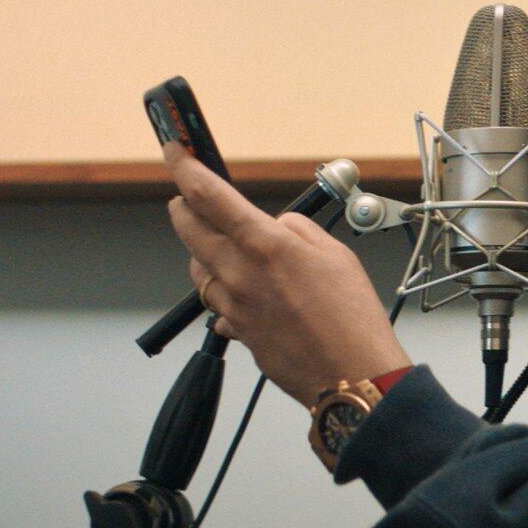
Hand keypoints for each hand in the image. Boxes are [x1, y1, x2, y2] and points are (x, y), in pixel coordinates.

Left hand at [163, 142, 410, 406]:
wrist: (352, 376)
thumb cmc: (352, 318)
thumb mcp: (335, 254)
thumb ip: (297, 231)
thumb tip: (276, 228)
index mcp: (265, 244)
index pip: (208, 195)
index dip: (184, 167)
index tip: (174, 151)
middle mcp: (238, 273)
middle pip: (188, 228)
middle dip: (184, 205)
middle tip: (190, 197)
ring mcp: (232, 305)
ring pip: (197, 267)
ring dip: (203, 251)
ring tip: (227, 248)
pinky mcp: (236, 332)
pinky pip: (217, 303)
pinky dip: (225, 291)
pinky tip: (248, 294)